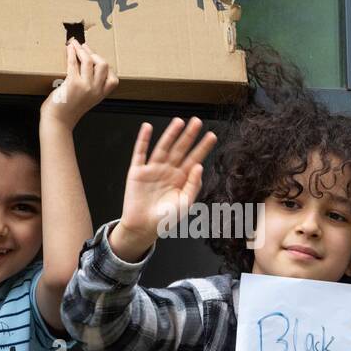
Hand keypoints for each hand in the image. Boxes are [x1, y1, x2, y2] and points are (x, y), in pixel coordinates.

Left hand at [41, 39, 117, 126]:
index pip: (113, 78)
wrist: (58, 121)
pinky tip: (69, 48)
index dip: (104, 65)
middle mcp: (96, 90)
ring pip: (90, 61)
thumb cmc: (68, 111)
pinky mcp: (73, 84)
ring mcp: (86, 86)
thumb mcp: (87, 101)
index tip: (95, 57)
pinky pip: (74, 63)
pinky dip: (71, 53)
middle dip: (94, 53)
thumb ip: (91, 88)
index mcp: (101, 95)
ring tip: (75, 45)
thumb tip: (87, 67)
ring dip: (82, 50)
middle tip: (84, 48)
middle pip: (103, 65)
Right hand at [112, 117, 216, 256]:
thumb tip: (200, 166)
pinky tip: (147, 128)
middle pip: (180, 149)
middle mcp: (168, 171)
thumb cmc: (165, 219)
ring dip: (170, 135)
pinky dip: (143, 140)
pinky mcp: (138, 172)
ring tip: (179, 122)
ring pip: (163, 148)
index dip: (203, 148)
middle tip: (197, 121)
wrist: (143, 228)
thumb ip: (193, 185)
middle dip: (189, 136)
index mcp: (181, 178)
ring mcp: (153, 169)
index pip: (194, 159)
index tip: (212, 136)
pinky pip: (140, 153)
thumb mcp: (185, 204)